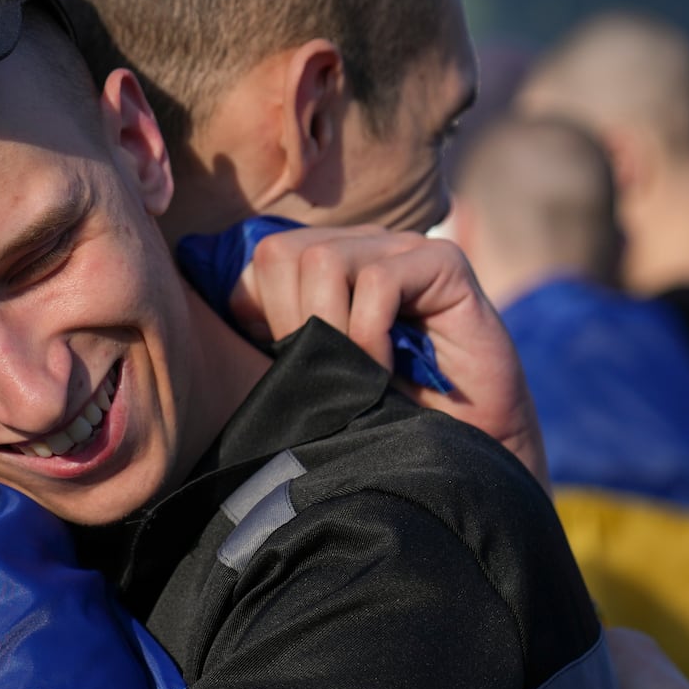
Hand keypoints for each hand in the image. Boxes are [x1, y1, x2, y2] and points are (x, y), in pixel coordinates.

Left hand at [237, 227, 546, 483]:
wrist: (466, 443)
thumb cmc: (388, 411)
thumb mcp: (318, 371)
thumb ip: (279, 334)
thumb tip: (222, 306)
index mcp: (328, 264)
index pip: (262, 257)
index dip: (260, 311)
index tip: (287, 362)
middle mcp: (363, 245)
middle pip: (282, 252)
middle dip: (290, 321)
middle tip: (326, 369)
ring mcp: (404, 248)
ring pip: (323, 260)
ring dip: (330, 329)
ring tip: (357, 371)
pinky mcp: (444, 262)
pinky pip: (378, 281)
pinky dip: (370, 334)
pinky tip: (386, 368)